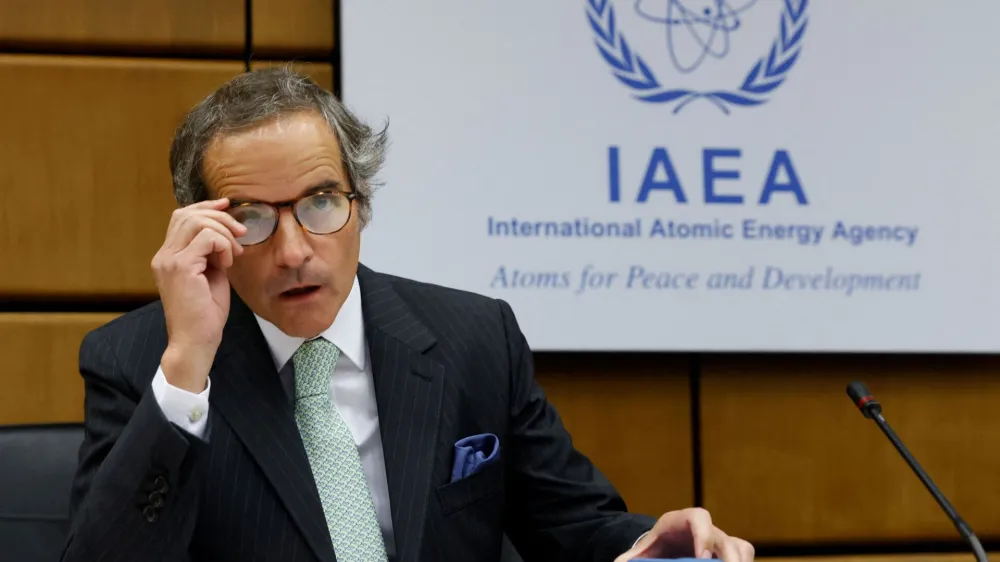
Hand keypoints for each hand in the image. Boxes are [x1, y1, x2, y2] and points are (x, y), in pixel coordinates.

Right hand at [151, 198, 245, 392]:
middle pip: (188, 214)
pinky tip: (227, 263)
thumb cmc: (205, 315)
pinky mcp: (180, 268)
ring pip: (197, 221)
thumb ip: (213, 253)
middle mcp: (164, 256)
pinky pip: (207, 238)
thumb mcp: (211, 276)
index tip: (228, 206)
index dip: (206, 206)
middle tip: (241, 234)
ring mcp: (169, 261)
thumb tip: (226, 233)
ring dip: (223, 232)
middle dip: (220, 216)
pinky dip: (223, 245)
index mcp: (168, 257)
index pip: (182, 217)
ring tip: (233, 254)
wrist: (196, 342)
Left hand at [615, 508, 753, 561]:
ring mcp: (719, 541)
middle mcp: (705, 529)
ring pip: (739, 546)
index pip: (699, 518)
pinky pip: (744, 553)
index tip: (702, 557)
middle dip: (728, 557)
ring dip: (738, 561)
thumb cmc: (656, 546)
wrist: (666, 544)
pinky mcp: (727, 552)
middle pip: (724, 538)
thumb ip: (632, 558)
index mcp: (682, 522)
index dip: (703, 536)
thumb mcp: (643, 551)